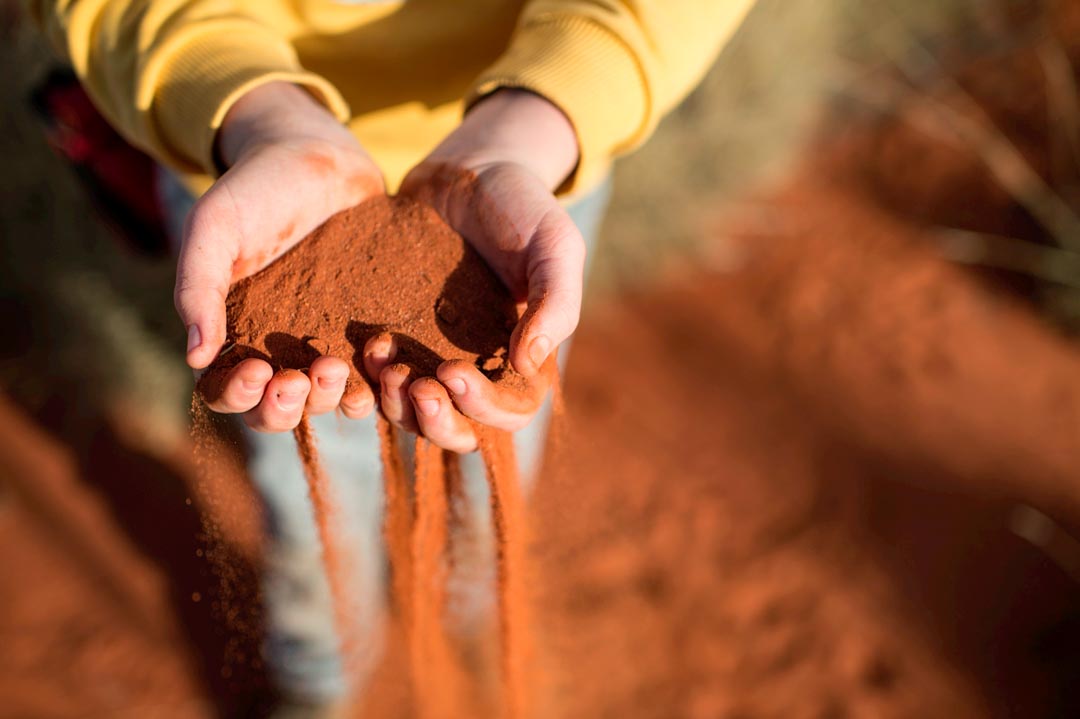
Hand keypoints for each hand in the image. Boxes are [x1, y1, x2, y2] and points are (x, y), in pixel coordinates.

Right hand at [178, 82, 383, 431]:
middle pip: (280, 411)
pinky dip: (378, 377)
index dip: (239, 396)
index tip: (256, 370)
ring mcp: (329, 344)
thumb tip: (194, 357)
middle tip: (300, 378)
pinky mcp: (369, 330)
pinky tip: (382, 360)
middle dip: (288, 406)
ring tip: (337, 365)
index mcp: (233, 338)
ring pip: (329, 400)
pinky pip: (376, 370)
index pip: (227, 394)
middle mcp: (280, 352)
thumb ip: (198, 288)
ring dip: (332, 398)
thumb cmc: (254, 190)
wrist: (316, 156)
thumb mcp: (214, 229)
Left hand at [383, 89, 582, 451]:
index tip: (452, 371)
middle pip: (458, 430)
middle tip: (414, 385)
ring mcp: (432, 356)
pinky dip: (368, 376)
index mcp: (522, 360)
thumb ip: (554, 304)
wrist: (472, 170)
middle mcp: (477, 368)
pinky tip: (363, 345)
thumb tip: (526, 365)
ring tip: (382, 362)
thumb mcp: (556, 247)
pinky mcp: (395, 335)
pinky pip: (377, 377)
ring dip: (396, 403)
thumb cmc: (525, 207)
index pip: (509, 414)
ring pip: (412, 413)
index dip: (481, 407)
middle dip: (434, 420)